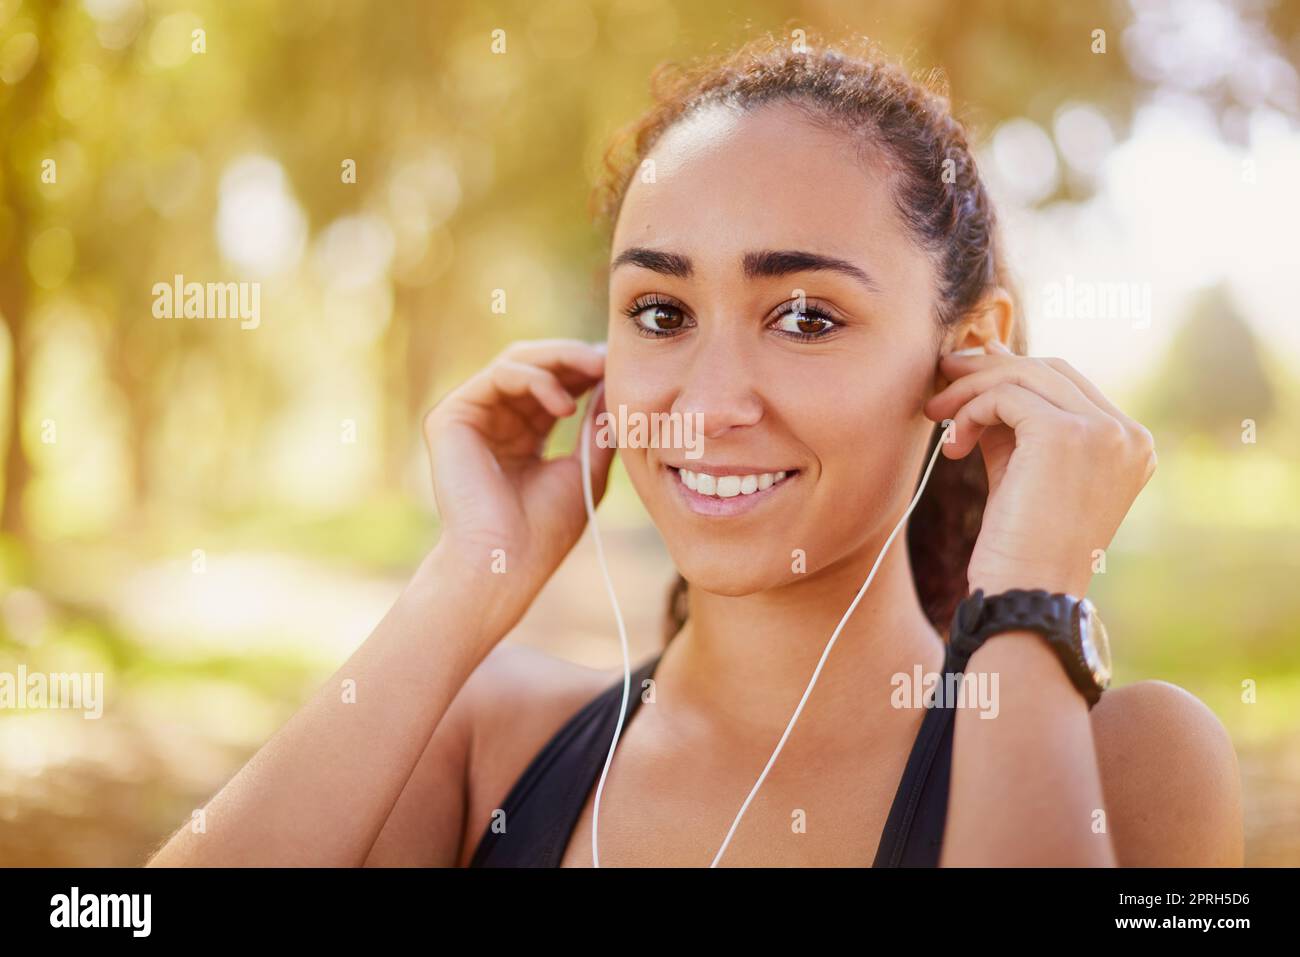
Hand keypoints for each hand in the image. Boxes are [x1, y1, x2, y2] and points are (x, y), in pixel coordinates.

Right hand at [421, 339, 613, 637]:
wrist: (506, 563)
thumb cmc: (544, 531)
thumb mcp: (585, 471)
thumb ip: (597, 428)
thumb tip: (615, 384)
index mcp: (523, 434)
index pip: (555, 385)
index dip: (587, 371)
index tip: (622, 367)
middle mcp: (494, 421)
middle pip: (536, 365)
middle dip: (575, 357)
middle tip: (609, 358)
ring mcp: (471, 417)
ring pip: (517, 361)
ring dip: (560, 359)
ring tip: (595, 370)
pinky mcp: (451, 417)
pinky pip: (498, 376)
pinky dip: (535, 379)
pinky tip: (564, 404)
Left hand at [923, 341, 1156, 597]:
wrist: (1026, 595)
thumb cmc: (1021, 544)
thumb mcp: (1023, 468)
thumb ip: (1013, 416)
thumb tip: (990, 353)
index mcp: (1131, 443)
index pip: (1067, 381)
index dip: (1013, 370)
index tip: (966, 376)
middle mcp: (1128, 433)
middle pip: (1047, 369)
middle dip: (987, 371)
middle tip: (942, 381)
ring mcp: (1104, 431)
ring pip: (1023, 375)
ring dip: (970, 390)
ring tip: (937, 416)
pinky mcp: (1065, 434)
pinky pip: (1004, 396)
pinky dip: (970, 412)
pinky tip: (954, 445)